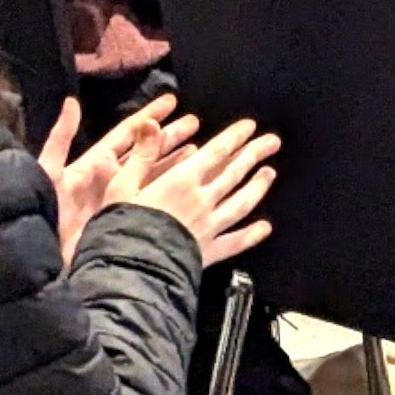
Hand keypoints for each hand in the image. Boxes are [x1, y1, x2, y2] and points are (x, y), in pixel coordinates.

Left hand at [39, 93, 199, 265]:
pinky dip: (168, 191)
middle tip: (194, 122)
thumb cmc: (45, 209)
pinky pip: (150, 202)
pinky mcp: (124, 221)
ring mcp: (118, 201)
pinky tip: (185, 187)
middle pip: (145, 150)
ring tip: (197, 149)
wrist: (41, 255)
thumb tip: (71, 101)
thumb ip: (61, 138)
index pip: (127, 133)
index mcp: (95, 163)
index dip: (148, 116)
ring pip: (152, 175)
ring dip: (173, 161)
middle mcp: (111, 179)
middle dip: (168, 135)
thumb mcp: (51, 172)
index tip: (172, 101)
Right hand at [131, 116, 279, 266]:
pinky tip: (265, 228)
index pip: (216, 152)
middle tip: (272, 142)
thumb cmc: (122, 227)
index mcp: (182, 181)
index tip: (250, 126)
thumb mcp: (123, 185)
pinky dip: (251, 234)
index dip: (234, 137)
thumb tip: (151, 122)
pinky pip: (235, 242)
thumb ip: (142, 154)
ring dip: (257, 187)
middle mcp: (202, 201)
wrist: (129, 272)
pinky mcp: (208, 252)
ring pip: (240, 203)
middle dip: (254, 154)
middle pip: (234, 173)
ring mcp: (209, 227)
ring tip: (270, 174)